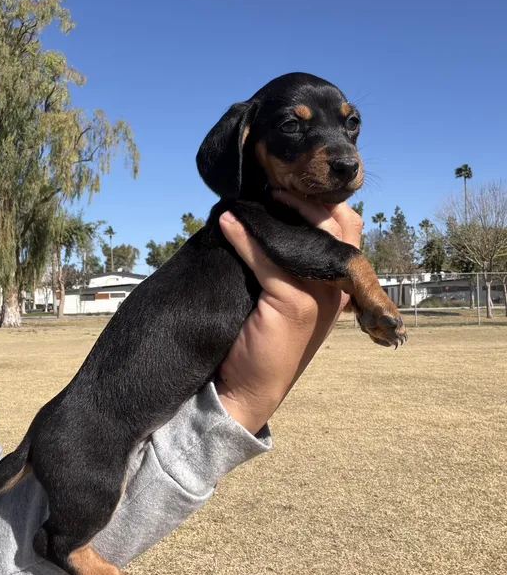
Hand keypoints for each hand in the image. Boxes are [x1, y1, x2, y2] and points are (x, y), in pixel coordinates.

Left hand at [216, 192, 362, 433]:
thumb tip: (264, 213)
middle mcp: (337, 287)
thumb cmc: (261, 339)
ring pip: (308, 236)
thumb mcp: (283, 295)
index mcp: (339, 283)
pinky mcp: (294, 304)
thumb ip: (287, 261)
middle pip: (340, 223)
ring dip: (277, 211)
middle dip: (309, 198)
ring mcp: (320, 296)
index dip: (322, 201)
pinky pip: (269, 258)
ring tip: (251, 200)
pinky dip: (245, 238)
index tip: (288, 186)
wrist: (249, 388)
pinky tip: (227, 224)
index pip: (347, 227)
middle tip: (274, 189)